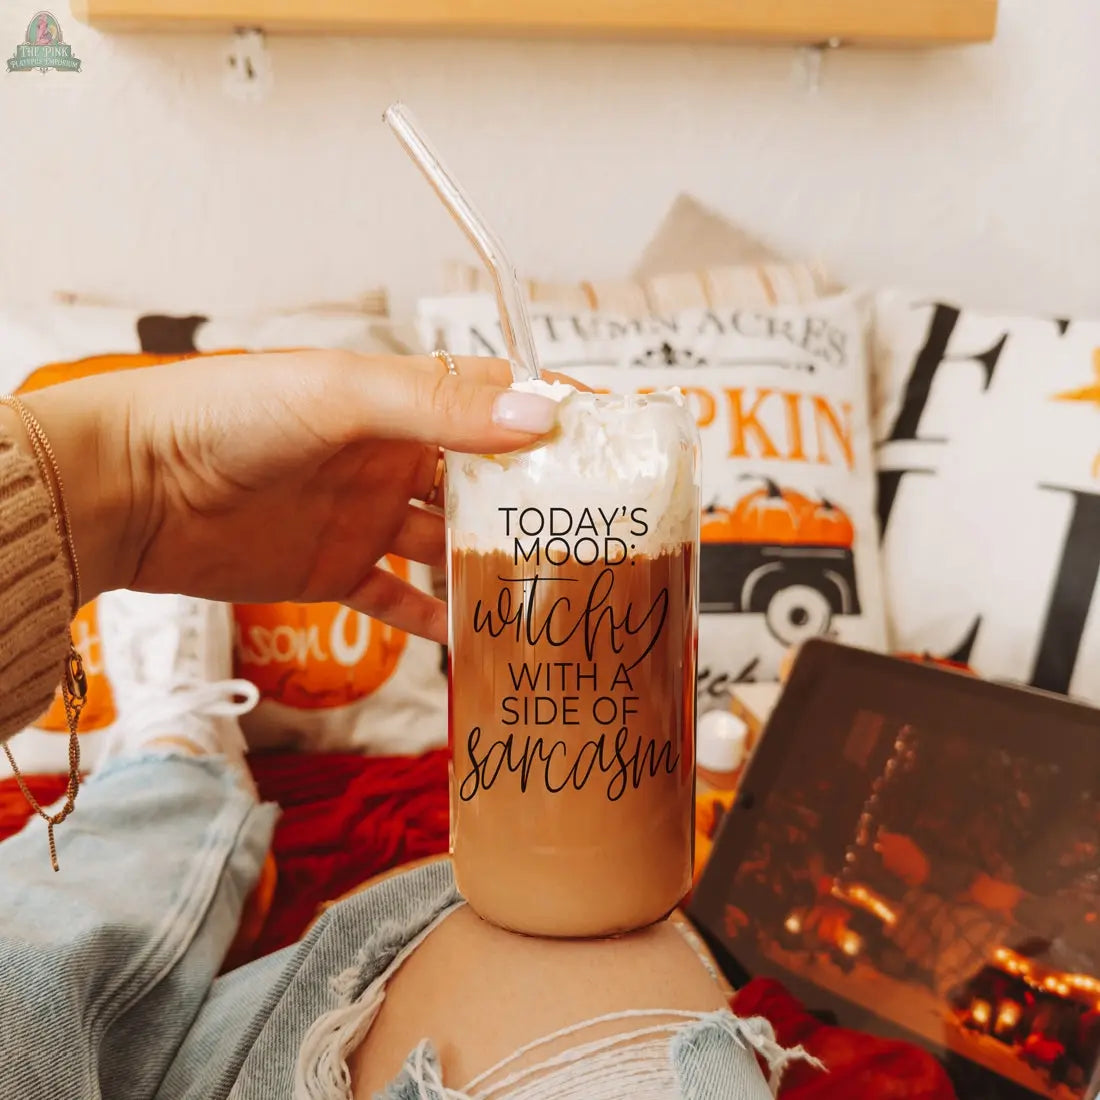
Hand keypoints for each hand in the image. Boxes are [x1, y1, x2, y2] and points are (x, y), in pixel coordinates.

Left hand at [19, 351, 563, 642]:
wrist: (133, 487)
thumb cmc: (227, 415)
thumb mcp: (341, 396)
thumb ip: (439, 407)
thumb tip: (541, 417)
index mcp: (398, 401)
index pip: (491, 401)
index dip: (544, 419)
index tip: (605, 449)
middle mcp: (390, 457)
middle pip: (479, 481)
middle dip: (529, 504)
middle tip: (591, 536)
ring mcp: (364, 517)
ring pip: (445, 545)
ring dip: (488, 566)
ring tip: (545, 593)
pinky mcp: (334, 570)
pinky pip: (396, 600)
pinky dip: (431, 620)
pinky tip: (470, 640)